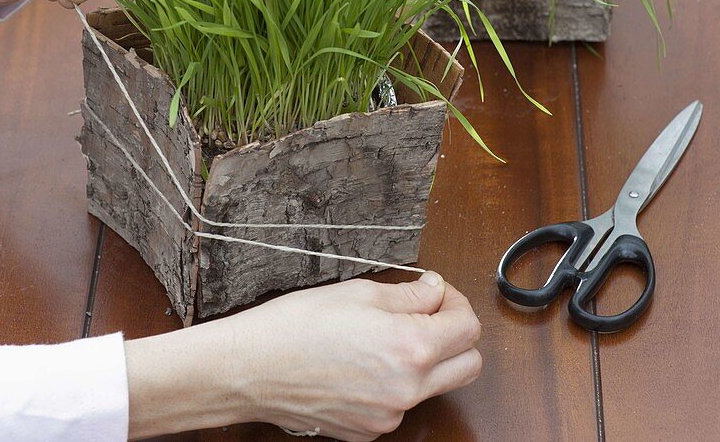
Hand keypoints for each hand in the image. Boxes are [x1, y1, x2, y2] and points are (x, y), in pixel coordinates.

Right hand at [124, 273, 481, 439]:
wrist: (250, 369)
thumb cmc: (295, 325)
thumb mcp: (358, 292)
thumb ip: (409, 295)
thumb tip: (435, 291)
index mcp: (411, 347)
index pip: (468, 326)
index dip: (455, 301)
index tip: (435, 293)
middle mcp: (408, 388)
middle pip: (469, 365)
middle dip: (455, 335)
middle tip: (425, 315)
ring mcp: (390, 415)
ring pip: (435, 386)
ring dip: (425, 361)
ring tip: (384, 339)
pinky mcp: (370, 430)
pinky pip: (401, 405)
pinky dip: (394, 383)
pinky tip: (360, 364)